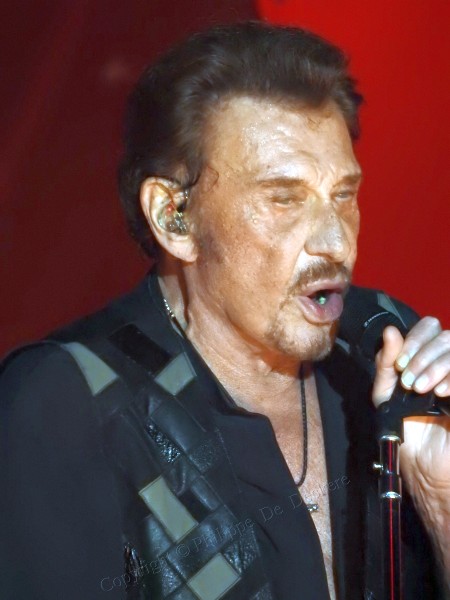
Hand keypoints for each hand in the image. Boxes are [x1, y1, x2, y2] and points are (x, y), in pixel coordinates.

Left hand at [372, 316, 449, 502]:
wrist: (424, 467)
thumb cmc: (405, 430)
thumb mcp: (385, 394)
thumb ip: (386, 363)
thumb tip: (391, 331)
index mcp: (427, 358)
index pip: (429, 327)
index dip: (414, 339)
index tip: (400, 365)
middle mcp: (447, 364)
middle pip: (445, 336)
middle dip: (422, 355)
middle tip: (409, 382)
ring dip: (435, 366)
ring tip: (421, 389)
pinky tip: (441, 392)